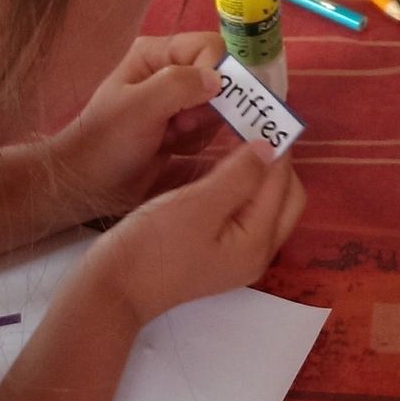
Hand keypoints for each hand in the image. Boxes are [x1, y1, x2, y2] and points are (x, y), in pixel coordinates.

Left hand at [52, 33, 227, 217]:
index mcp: (155, 54)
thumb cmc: (107, 142)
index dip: (216, 72)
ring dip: (199, 128)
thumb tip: (219, 79)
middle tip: (179, 125)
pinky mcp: (182, 128)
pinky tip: (171, 149)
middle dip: (206, 107)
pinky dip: (195, 142)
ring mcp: (177, 102)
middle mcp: (170, 71)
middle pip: (219, 78)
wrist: (90, 184)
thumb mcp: (139, 108)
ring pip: (217, 107)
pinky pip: (209, 129)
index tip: (202, 102)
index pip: (209, 47)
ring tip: (169, 139)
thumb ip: (179, 85)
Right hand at [83, 142, 305, 323]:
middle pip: (285, 196)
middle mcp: (257, 252)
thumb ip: (239, 175)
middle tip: (252, 127)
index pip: (284, 184)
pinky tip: (221, 168)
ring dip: (258, 172)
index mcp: (257, 242)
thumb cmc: (153, 245)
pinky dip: (241, 187)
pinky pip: (244, 212)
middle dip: (275, 161)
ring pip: (265, 203)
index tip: (263, 113)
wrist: (115, 287)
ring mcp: (238, 254)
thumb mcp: (197, 204)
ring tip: (237, 139)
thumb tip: (270, 146)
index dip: (276, 146)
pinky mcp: (220, 251)